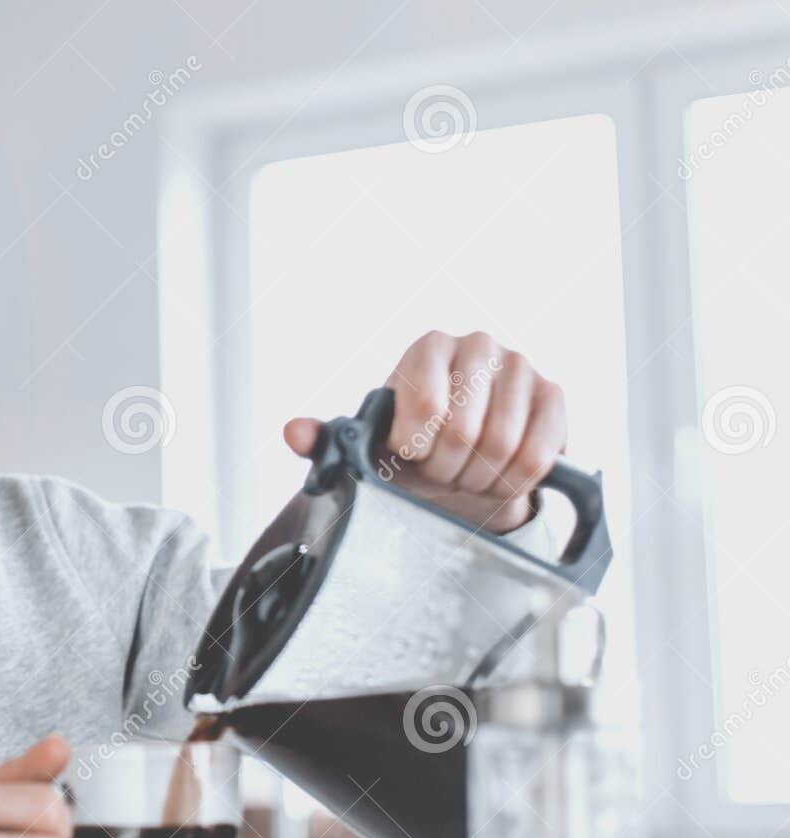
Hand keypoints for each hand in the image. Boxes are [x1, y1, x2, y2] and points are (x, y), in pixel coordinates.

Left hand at [283, 330, 566, 532]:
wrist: (461, 460)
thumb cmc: (410, 447)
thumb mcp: (365, 445)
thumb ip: (325, 439)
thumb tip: (292, 432)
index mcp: (426, 349)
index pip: (426, 409)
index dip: (417, 450)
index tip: (411, 456)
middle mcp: (478, 345)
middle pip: (464, 431)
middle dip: (446, 469)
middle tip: (439, 471)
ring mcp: (522, 367)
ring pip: (503, 447)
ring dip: (478, 478)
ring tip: (466, 473)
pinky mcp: (555, 396)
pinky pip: (539, 455)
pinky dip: (514, 482)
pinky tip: (498, 476)